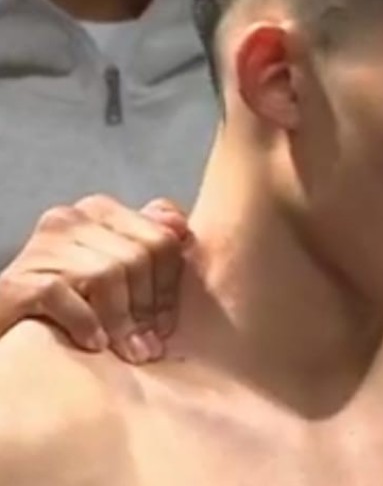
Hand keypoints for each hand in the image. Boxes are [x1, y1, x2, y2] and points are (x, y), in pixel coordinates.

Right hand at [0, 195, 189, 363]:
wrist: (8, 329)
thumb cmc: (68, 302)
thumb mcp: (116, 269)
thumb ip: (151, 241)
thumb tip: (182, 227)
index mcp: (100, 211)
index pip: (160, 239)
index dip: (170, 287)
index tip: (167, 326)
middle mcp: (68, 220)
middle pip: (137, 257)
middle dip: (147, 308)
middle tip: (149, 347)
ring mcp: (39, 248)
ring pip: (105, 275)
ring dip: (121, 322)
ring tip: (130, 353)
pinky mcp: (14, 281)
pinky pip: (61, 294)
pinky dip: (83, 322)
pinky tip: (94, 345)